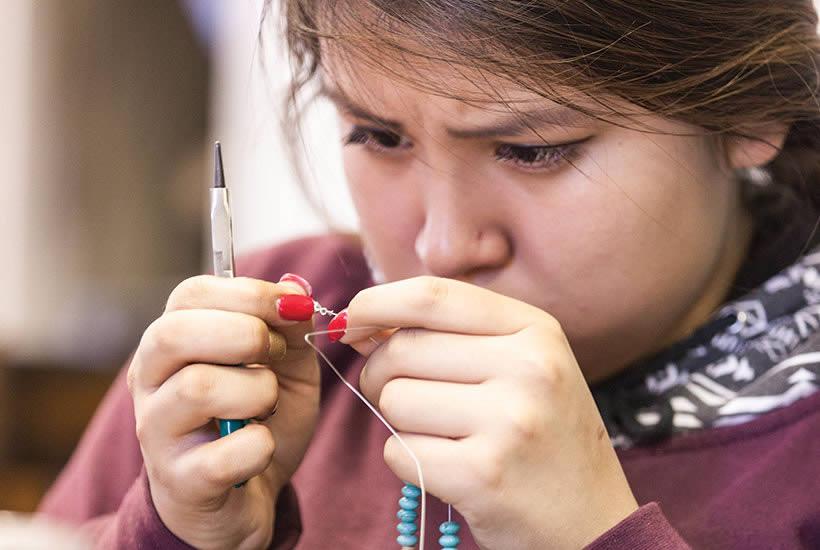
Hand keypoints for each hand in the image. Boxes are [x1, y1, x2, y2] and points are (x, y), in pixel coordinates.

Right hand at [127, 274, 319, 549]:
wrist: (246, 496)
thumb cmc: (259, 418)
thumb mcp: (285, 366)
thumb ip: (289, 328)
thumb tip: (296, 292)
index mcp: (173, 341)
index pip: (190, 294)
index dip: (249, 294)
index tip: (292, 308)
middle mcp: (151, 380)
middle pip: (173, 333)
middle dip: (245, 335)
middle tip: (275, 357)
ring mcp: (157, 432)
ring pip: (198, 388)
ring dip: (257, 392)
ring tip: (267, 405)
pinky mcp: (178, 481)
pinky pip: (221, 454)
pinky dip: (258, 446)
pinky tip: (261, 446)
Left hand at [339, 276, 638, 548]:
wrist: (594, 523)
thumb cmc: (544, 438)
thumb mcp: (521, 367)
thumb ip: (452, 335)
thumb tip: (361, 323)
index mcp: (536, 330)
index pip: (433, 296)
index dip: (376, 303)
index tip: (350, 320)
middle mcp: (529, 367)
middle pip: (402, 348)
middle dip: (379, 373)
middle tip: (400, 396)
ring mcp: (510, 421)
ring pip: (394, 400)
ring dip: (401, 422)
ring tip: (446, 438)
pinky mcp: (483, 475)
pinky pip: (398, 451)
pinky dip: (408, 462)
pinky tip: (451, 470)